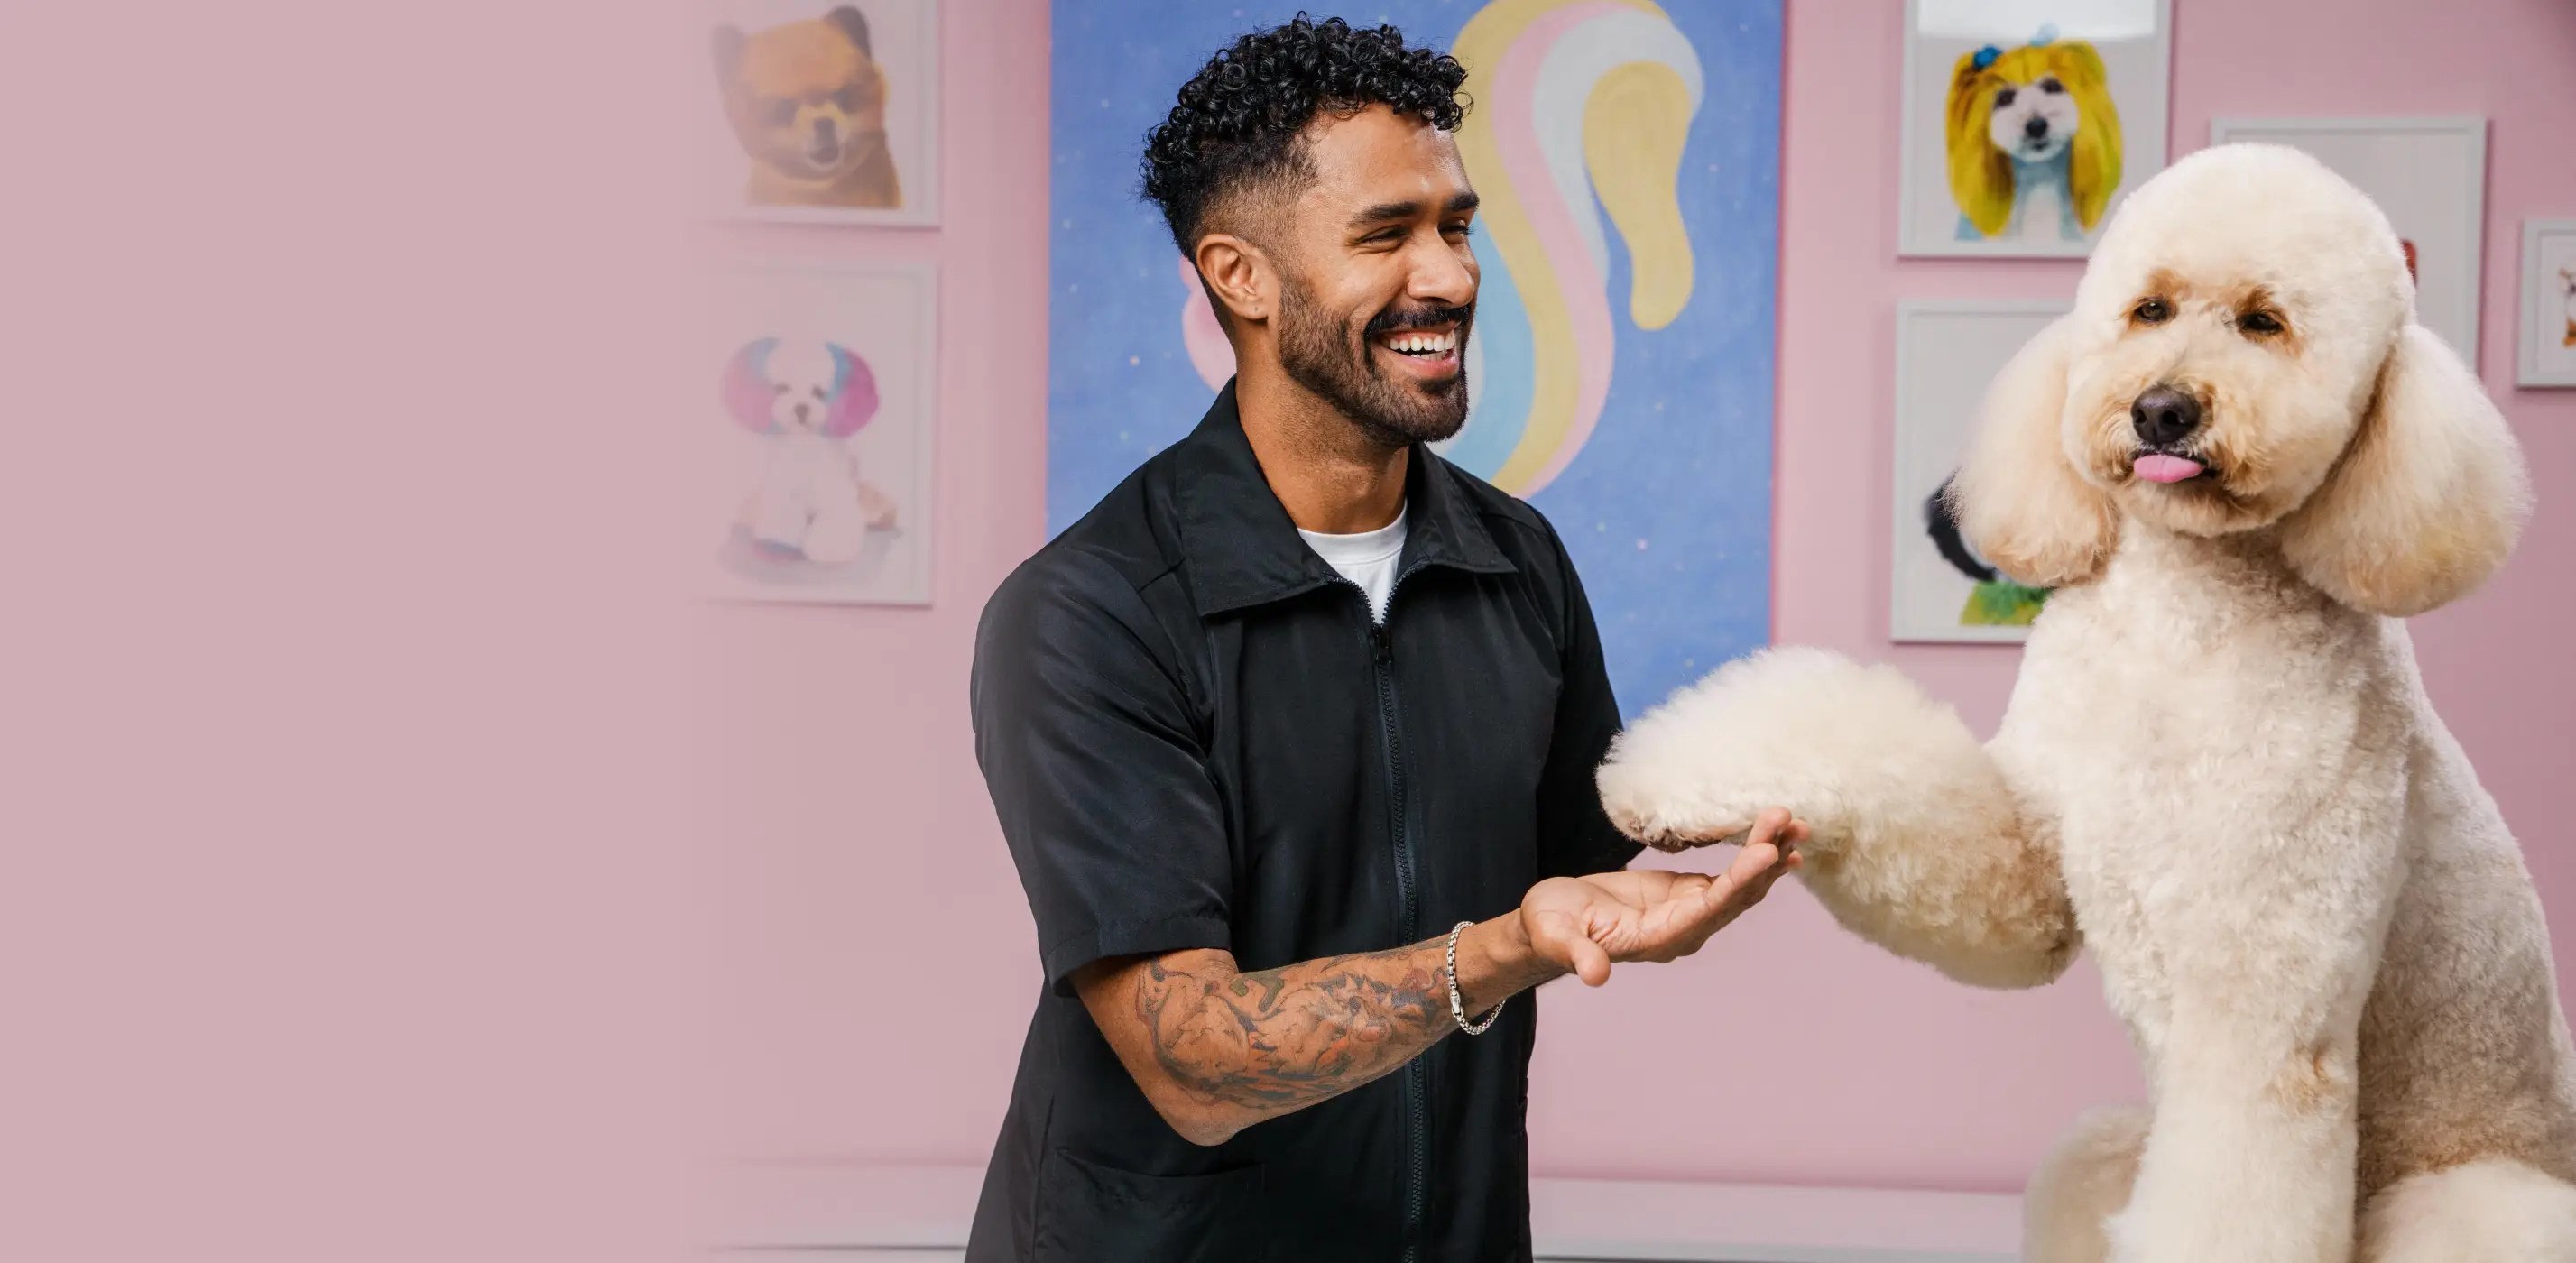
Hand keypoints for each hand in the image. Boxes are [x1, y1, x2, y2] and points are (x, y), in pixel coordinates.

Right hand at [1519, 808, 1806, 985]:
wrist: (1551, 923)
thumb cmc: (1550, 927)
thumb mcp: (1557, 936)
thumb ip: (1577, 954)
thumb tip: (1595, 976)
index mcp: (1658, 939)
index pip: (1708, 910)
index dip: (1737, 883)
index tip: (1765, 853)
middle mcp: (1683, 930)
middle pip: (1735, 897)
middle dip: (1763, 860)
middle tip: (1789, 822)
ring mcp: (1688, 913)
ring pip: (1740, 887)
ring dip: (1767, 856)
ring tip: (1795, 824)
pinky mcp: (1685, 894)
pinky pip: (1728, 877)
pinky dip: (1753, 857)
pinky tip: (1774, 837)